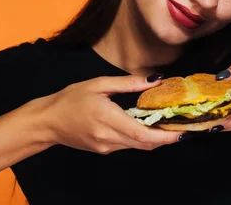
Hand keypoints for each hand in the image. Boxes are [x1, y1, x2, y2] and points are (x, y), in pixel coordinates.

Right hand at [43, 74, 180, 153]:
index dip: (165, 136)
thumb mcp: (99, 84)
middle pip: (145, 143)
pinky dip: (141, 137)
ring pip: (138, 146)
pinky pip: (128, 145)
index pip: (143, 133)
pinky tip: (146, 126)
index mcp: (108, 119)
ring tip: (169, 124)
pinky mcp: (103, 150)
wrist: (47, 122)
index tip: (182, 132)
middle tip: (183, 127)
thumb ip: (128, 83)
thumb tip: (155, 80)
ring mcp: (106, 147)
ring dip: (155, 138)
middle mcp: (108, 138)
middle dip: (166, 138)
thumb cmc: (70, 99)